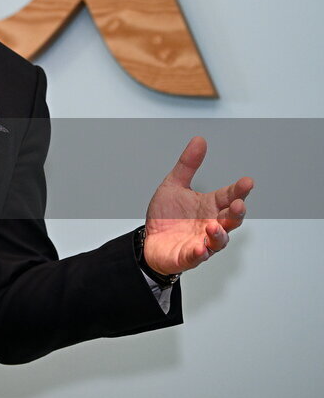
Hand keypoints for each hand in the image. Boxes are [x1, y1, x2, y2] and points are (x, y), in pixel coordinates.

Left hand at [144, 136, 253, 275]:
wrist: (149, 241)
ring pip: (218, 240)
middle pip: (230, 219)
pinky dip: (199, 253)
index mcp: (209, 206)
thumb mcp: (174, 185)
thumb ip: (188, 165)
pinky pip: (197, 256)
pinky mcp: (188, 256)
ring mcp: (202, 241)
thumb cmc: (166, 216)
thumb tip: (199, 141)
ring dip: (219, 234)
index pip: (228, 196)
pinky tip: (200, 248)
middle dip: (236, 212)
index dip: (238, 190)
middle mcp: (210, 224)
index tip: (247, 181)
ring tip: (214, 226)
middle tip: (238, 204)